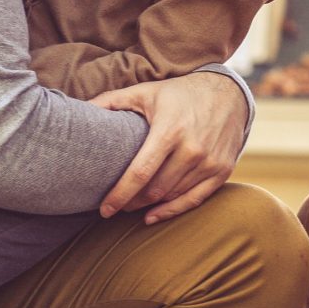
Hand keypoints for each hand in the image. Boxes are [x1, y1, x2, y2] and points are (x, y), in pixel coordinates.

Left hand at [90, 71, 246, 223]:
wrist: (229, 93)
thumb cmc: (179, 93)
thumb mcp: (145, 91)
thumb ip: (111, 101)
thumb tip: (80, 109)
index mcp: (170, 129)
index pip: (140, 172)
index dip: (120, 194)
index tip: (105, 209)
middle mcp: (193, 148)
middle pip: (155, 189)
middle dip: (131, 201)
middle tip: (115, 205)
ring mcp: (210, 162)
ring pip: (172, 195)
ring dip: (149, 205)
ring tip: (130, 205)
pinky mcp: (222, 171)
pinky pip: (194, 200)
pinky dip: (172, 211)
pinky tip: (152, 216)